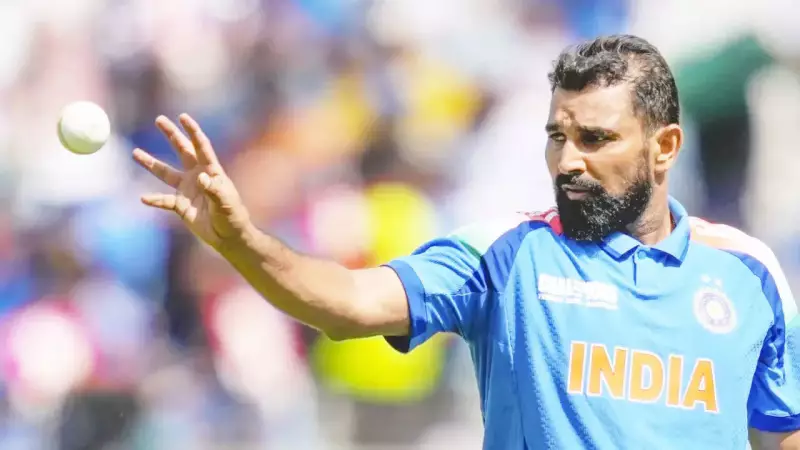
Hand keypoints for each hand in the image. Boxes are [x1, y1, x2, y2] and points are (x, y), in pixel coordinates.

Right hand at [133, 114, 250, 249]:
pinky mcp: (180, 205)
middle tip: (159, 119)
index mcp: (212, 171)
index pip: (201, 146)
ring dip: (151, 163)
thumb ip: (213, 189)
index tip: (182, 117)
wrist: (228, 236)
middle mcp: (197, 176)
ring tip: (135, 152)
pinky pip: (163, 200)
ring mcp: (187, 189)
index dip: (192, 131)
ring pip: (165, 172)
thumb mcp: (225, 202)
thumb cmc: (232, 216)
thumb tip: (200, 178)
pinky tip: (143, 198)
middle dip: (171, 135)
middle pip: (182, 150)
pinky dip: (154, 200)